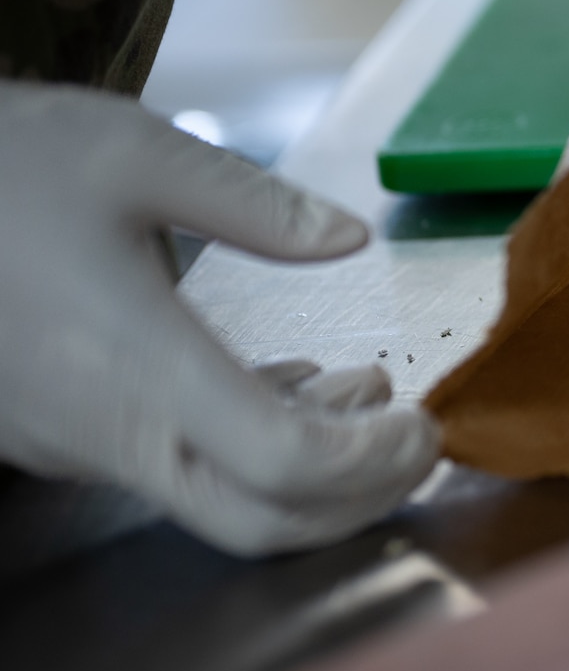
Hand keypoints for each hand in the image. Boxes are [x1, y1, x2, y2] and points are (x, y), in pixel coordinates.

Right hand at [0, 82, 437, 555]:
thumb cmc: (1, 166)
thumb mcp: (132, 149)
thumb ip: (254, 202)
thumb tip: (350, 238)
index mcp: (135, 362)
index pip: (280, 463)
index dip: (371, 462)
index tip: (425, 421)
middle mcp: (108, 427)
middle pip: (260, 521)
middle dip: (360, 495)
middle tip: (418, 436)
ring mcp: (80, 442)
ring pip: (219, 504)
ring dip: (314, 468)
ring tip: (373, 391)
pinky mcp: (64, 434)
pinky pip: (178, 470)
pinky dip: (256, 446)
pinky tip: (301, 386)